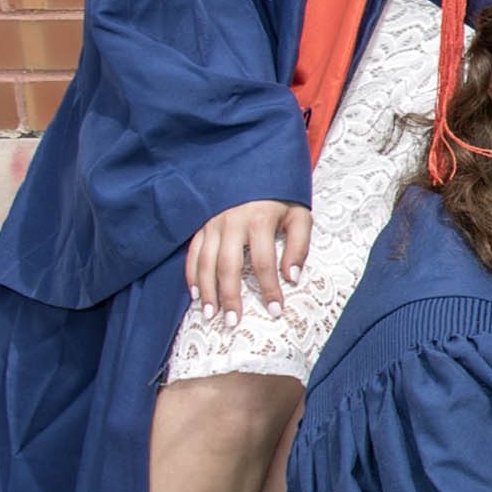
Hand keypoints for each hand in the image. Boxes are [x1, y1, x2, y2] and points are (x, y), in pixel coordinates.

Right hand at [187, 200, 311, 317]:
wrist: (257, 169)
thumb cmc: (282, 198)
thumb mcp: (299, 216)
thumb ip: (299, 245)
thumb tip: (292, 277)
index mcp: (259, 219)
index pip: (263, 262)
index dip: (269, 289)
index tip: (275, 311)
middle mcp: (232, 221)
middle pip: (228, 266)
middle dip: (230, 297)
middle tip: (233, 323)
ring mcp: (213, 222)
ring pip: (205, 262)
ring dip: (206, 291)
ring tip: (211, 315)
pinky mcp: (202, 224)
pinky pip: (192, 252)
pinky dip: (191, 274)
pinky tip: (194, 294)